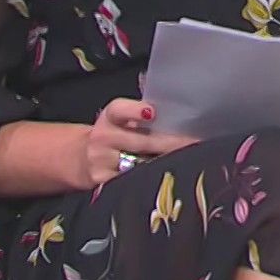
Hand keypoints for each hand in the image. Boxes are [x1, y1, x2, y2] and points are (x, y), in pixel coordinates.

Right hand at [79, 99, 195, 189]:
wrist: (84, 159)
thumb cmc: (116, 134)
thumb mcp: (122, 118)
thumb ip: (143, 111)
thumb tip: (168, 95)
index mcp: (110, 117)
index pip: (119, 110)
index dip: (134, 110)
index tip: (152, 113)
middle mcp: (103, 138)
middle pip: (142, 142)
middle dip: (171, 144)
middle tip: (196, 145)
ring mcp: (102, 163)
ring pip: (140, 166)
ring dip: (164, 164)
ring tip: (188, 163)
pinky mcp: (104, 184)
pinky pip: (133, 185)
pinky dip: (151, 182)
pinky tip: (168, 181)